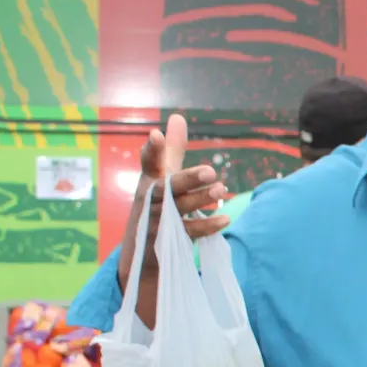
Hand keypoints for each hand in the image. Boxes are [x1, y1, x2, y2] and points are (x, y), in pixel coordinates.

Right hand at [116, 115, 230, 281]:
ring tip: (221, 190)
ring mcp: (159, 220)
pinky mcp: (170, 239)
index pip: (149, 162)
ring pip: (179, 209)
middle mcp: (153, 199)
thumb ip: (173, 149)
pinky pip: (190, 232)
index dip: (152, 150)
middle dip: (188, 179)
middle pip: (167, 188)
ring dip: (200, 199)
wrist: (141, 250)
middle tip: (210, 171)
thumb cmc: (157, 202)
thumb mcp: (163, 175)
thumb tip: (178, 117)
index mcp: (151, 180)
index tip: (156, 135)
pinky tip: (225, 219)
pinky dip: (208, 226)